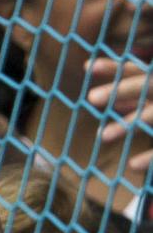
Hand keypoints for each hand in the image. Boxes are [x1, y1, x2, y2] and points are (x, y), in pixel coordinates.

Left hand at [87, 56, 152, 209]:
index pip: (142, 72)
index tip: (86, 67)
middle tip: (91, 97)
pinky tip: (133, 166)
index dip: (116, 68)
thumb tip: (108, 104)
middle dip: (122, 89)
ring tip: (102, 136)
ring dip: (129, 124)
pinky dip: (152, 157)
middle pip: (151, 86)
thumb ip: (139, 100)